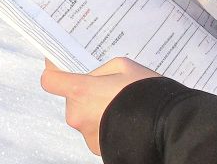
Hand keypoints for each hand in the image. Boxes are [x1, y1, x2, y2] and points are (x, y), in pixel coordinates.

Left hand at [39, 57, 159, 155]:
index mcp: (80, 91)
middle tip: (107, 88)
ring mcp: (87, 134)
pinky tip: (123, 118)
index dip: (54, 72)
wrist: (166, 127)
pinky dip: (105, 125)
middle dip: (86, 92)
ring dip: (96, 110)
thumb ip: (99, 71)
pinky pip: (96, 130)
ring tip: (120, 105)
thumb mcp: (123, 67)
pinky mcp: (97, 148)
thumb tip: (90, 77)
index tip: (59, 67)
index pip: (50, 81)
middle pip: (72, 99)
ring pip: (85, 115)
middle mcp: (78, 115)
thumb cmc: (145, 93)